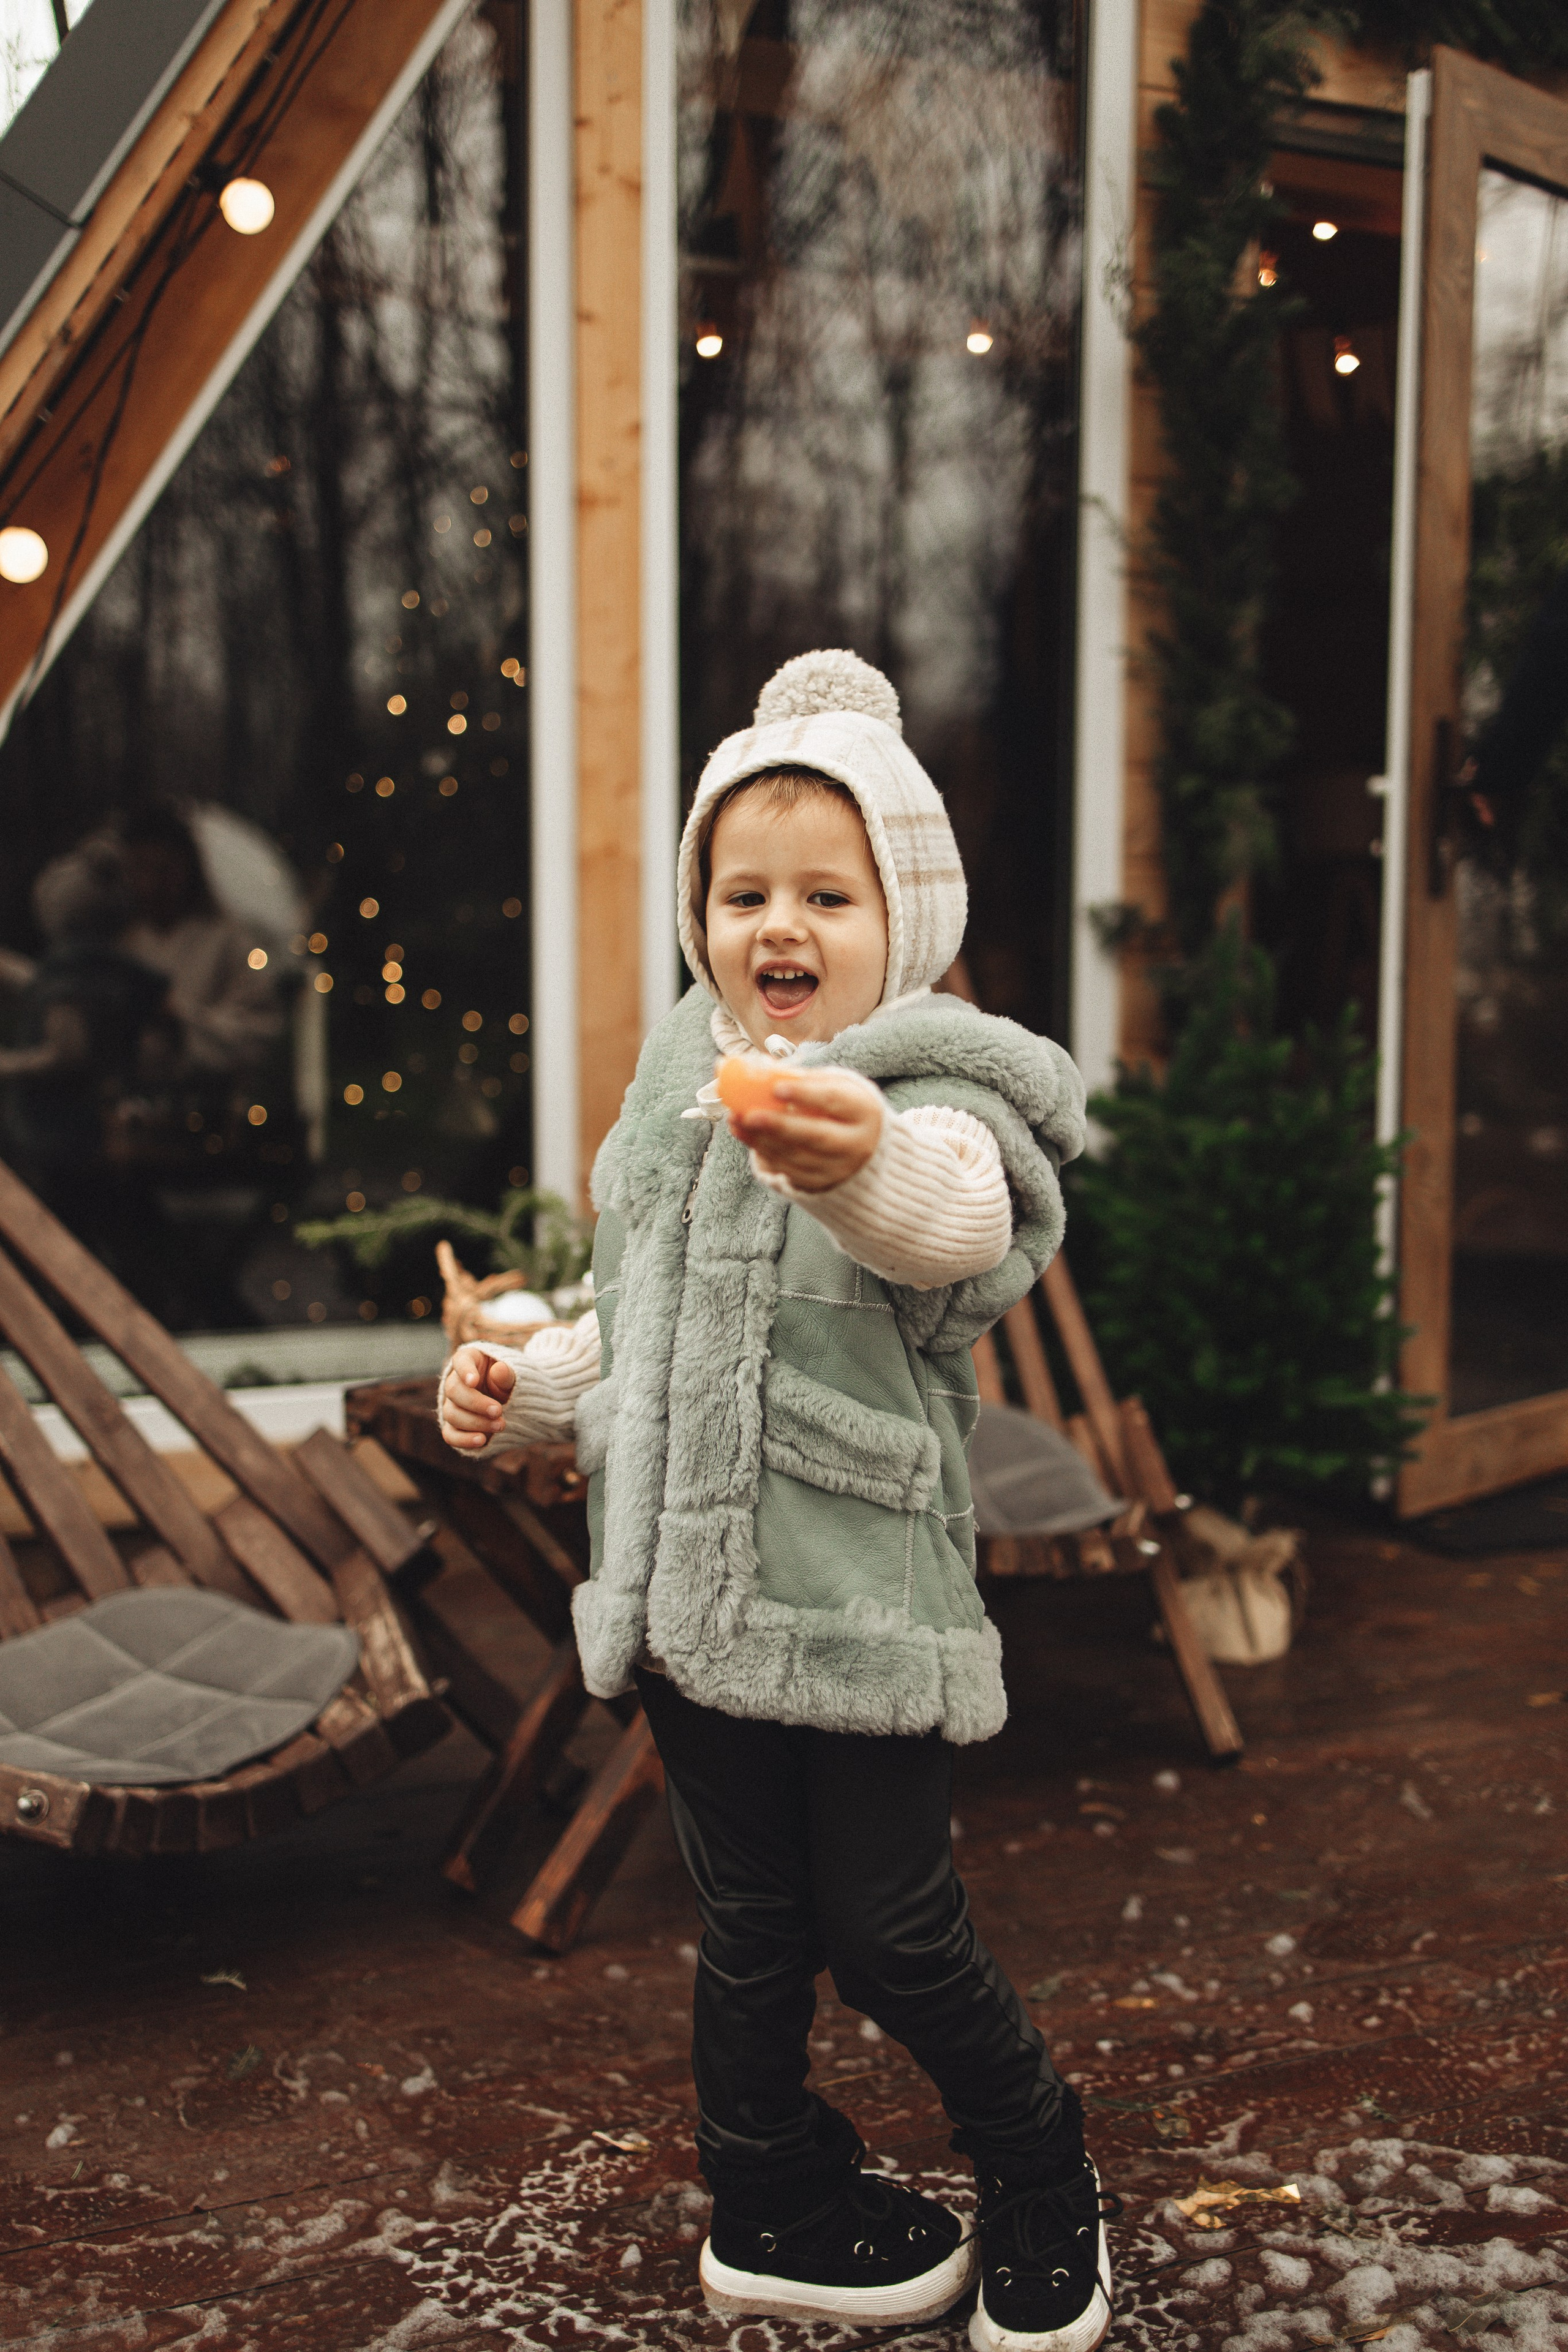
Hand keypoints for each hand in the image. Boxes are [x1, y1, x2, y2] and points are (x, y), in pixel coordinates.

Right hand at [440, 1343, 516, 1450]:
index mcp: (469, 1361)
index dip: (464, 1371)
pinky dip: (464, 1439)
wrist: (511, 1402)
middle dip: (476, 1403)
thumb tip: (498, 1370)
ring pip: (452, 1414)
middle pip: (454, 1391)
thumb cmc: (509, 1383)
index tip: (474, 1382)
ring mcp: (452, 1405)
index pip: (461, 1361)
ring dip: (475, 1422)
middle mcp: (455, 1382)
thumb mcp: (513, 1376)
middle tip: (498, 1411)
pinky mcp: (454, 1427)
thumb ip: (507, 1374)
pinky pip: (451, 1435)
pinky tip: (481, 1441)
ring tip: (500, 1426)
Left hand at [728, 1067, 883, 1193]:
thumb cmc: (840, 1105)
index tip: (776, 1087)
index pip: (834, 1101)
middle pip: (816, 1135)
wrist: (863, 1145)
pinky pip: (788, 1169)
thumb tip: (757, 1067)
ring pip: (797, 1156)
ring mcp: (840, 1168)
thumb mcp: (832, 1086)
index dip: (805, 1094)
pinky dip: (763, 1151)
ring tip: (736, 1120)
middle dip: (779, 1125)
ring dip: (762, 1138)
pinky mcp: (821, 1183)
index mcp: (864, 1111)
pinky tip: (745, 1134)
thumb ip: (800, 1078)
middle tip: (748, 1114)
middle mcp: (857, 1144)